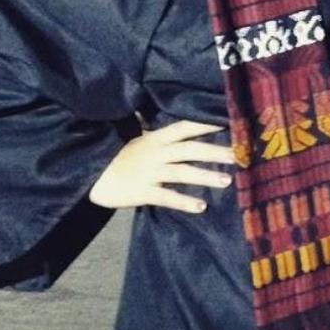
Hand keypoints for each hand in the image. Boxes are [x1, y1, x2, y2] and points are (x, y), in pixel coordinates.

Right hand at [89, 120, 235, 212]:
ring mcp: (149, 172)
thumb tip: (189, 127)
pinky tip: (201, 206)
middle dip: (215, 152)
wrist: (91, 176)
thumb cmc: (120, 157)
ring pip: (183, 172)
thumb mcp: (141, 140)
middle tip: (238, 155)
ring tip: (227, 181)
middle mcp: (156, 152)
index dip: (207, 124)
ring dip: (206, 176)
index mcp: (156, 137)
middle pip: (190, 149)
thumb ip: (163, 136)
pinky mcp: (142, 191)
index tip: (230, 123)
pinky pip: (167, 197)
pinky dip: (184, 202)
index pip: (186, 126)